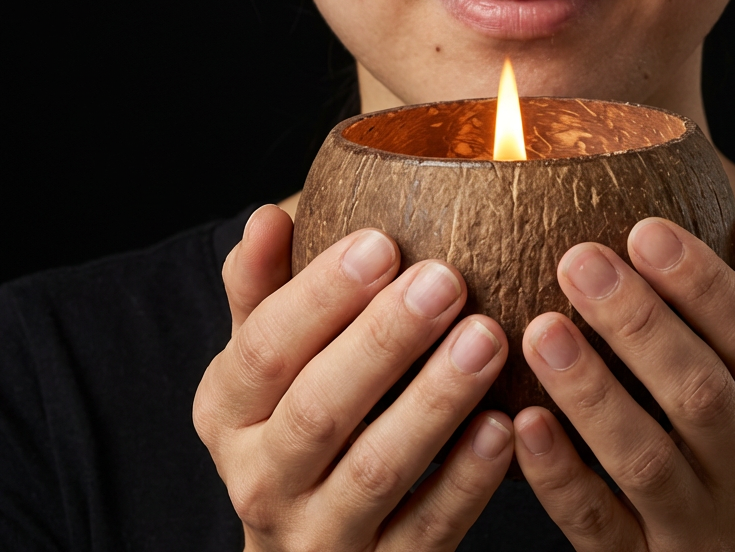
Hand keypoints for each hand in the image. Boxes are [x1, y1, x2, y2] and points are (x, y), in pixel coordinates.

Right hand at [193, 204, 513, 550]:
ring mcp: (319, 536)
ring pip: (376, 470)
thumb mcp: (268, 352)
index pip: (265, 349)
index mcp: (228, 409)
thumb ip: (264, 286)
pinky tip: (505, 427)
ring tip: (486, 339)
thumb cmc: (297, 409)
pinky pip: (425, 532)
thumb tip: (267, 215)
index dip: (321, 295)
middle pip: (318, 409)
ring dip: (434, 402)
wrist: (306, 538)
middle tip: (446, 279)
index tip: (381, 241)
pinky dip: (465, 481)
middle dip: (384, 340)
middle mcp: (260, 479)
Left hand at [513, 214, 734, 550]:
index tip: (645, 230)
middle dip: (638, 323)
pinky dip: (561, 476)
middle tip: (577, 259)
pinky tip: (524, 423)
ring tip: (540, 330)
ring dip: (591, 392)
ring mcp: (699, 528)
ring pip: (644, 462)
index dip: (705, 284)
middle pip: (701, 395)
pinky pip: (598, 525)